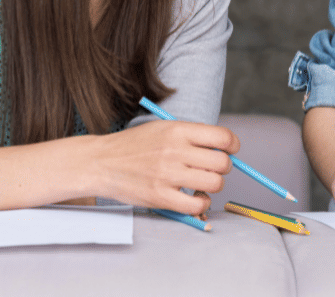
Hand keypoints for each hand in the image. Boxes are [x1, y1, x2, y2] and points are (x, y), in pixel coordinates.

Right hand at [87, 120, 239, 215]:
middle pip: (222, 162)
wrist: (102, 162)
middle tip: (213, 168)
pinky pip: (197, 205)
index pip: (222, 137)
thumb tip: (224, 148)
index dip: (232, 145)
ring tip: (202, 183)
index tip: (230, 150)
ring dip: (213, 185)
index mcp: (177, 130)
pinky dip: (201, 203)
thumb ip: (191, 135)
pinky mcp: (161, 197)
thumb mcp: (162, 128)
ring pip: (214, 183)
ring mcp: (168, 175)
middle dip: (224, 167)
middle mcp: (175, 151)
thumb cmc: (134, 145)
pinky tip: (194, 197)